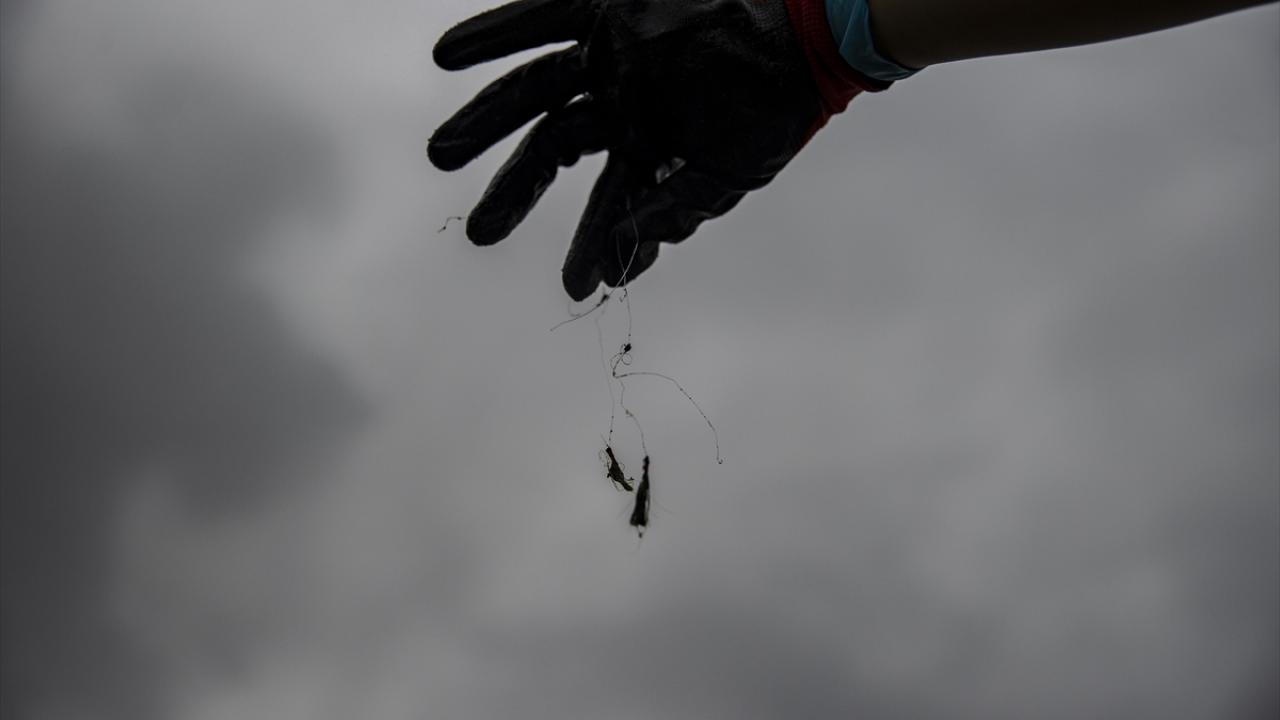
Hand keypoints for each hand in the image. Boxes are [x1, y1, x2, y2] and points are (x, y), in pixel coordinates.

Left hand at [429, 0, 881, 299]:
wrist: (808, 25)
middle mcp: (618, 100)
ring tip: (440, 155)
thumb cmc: (777, 101)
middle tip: (480, 235)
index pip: (609, 202)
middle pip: (550, 147)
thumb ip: (674, 210)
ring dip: (483, 121)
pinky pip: (536, 16)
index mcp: (648, 141)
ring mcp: (607, 51)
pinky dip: (492, 35)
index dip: (590, 245)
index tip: (575, 287)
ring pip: (530, 88)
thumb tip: (619, 259)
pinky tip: (447, 57)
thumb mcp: (728, 170)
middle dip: (514, 192)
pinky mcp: (601, 3)